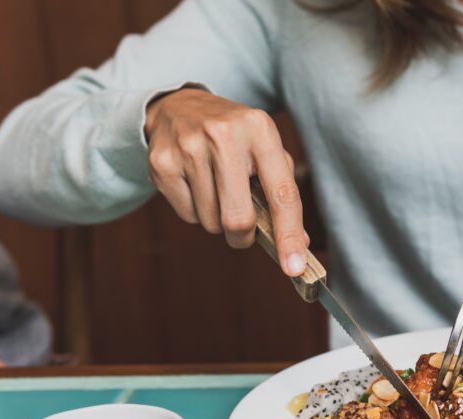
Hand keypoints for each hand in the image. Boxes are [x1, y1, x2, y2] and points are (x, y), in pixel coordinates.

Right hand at [144, 89, 307, 274]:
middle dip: (243, 236)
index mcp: (260, 130)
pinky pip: (187, 216)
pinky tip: (195, 184)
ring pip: (211, 222)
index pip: (282, 194)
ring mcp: (189, 148)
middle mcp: (224, 135)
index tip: (294, 267)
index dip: (289, 235)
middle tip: (242, 229)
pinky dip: (196, 211)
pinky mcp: (162, 163)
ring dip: (217, 220)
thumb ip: (284, 193)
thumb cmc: (234, 139)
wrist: (179, 107)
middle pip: (238, 219)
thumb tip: (300, 246)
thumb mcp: (265, 150)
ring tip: (215, 189)